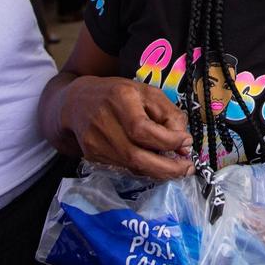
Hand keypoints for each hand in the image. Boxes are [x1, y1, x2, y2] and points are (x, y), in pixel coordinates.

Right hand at [61, 76, 193, 179]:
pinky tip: (156, 163)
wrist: (77, 102)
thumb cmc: (118, 94)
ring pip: (131, 166)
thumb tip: (184, 143)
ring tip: (176, 168)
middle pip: (136, 156)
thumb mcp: (148, 93)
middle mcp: (104, 122)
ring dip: (158, 171)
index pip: (143, 129)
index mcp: (120, 99)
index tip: (186, 142)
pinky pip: (124, 167)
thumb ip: (169, 114)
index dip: (168, 140)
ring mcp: (95, 143)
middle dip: (166, 167)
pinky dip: (144, 168)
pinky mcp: (93, 156)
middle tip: (187, 168)